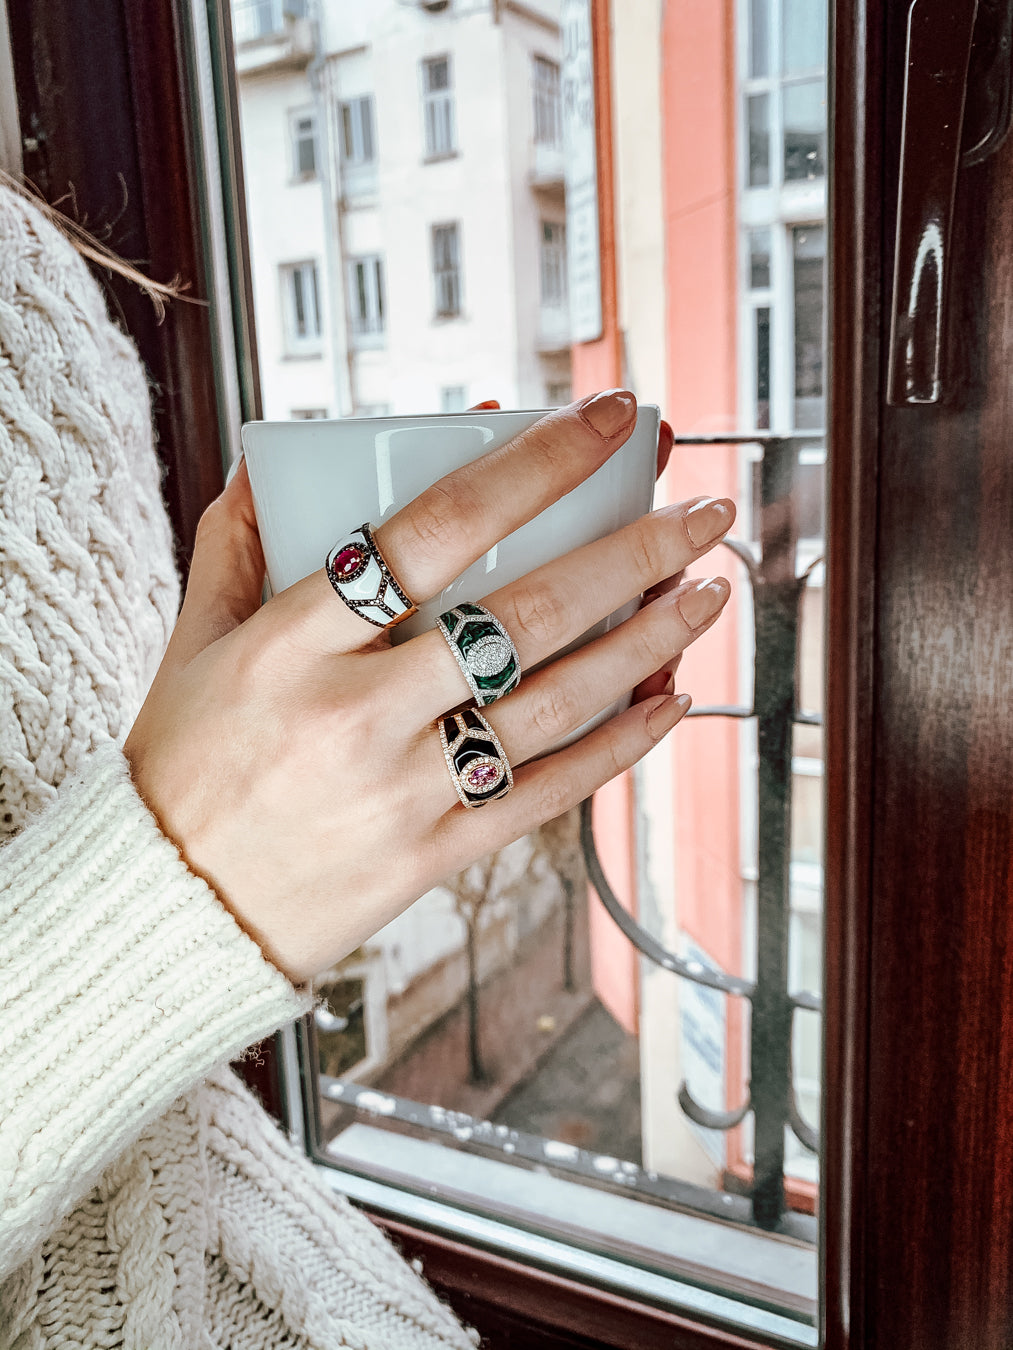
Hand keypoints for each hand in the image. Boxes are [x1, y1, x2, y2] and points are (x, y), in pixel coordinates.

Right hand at [125, 391, 733, 982]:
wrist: (172, 910)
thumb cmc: (181, 766)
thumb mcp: (192, 644)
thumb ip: (236, 547)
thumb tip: (277, 464)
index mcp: (291, 642)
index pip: (431, 529)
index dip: (533, 465)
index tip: (608, 420)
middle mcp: (354, 713)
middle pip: (522, 615)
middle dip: (632, 551)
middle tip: (701, 510)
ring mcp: (401, 790)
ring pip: (555, 703)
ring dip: (648, 640)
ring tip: (707, 591)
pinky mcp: (434, 855)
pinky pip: (548, 795)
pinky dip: (620, 746)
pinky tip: (670, 700)